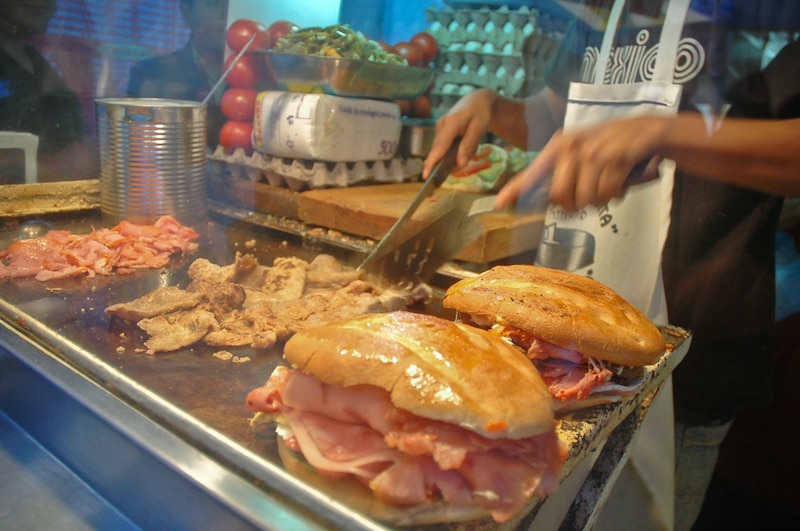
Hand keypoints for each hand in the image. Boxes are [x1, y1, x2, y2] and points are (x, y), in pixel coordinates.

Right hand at [422, 88, 496, 178]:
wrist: (476, 99)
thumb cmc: (480, 112)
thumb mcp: (479, 128)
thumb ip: (469, 145)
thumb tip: (460, 163)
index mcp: (451, 123)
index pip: (439, 147)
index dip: (432, 163)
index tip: (425, 176)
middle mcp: (441, 125)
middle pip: (437, 150)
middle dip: (441, 164)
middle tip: (451, 174)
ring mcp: (439, 127)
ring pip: (440, 149)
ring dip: (448, 157)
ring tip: (461, 158)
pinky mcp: (440, 129)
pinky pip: (442, 145)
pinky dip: (449, 152)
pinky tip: (459, 151)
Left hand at [496, 115, 667, 211]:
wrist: (648, 129)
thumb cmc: (611, 145)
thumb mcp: (582, 151)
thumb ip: (563, 172)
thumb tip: (546, 201)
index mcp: (560, 145)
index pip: (532, 171)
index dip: (515, 189)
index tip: (499, 203)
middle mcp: (572, 147)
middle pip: (560, 196)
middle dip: (574, 204)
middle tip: (587, 197)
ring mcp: (594, 152)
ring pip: (586, 198)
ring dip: (599, 199)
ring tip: (607, 185)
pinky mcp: (616, 159)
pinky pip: (608, 194)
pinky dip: (615, 194)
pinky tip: (620, 181)